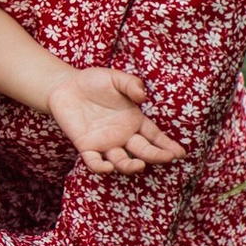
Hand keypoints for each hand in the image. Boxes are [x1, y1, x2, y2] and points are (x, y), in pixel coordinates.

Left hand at [49, 65, 183, 176]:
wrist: (65, 86)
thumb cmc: (93, 81)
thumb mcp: (115, 78)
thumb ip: (130, 84)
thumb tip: (143, 95)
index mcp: (133, 121)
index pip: (154, 136)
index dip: (167, 145)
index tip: (180, 153)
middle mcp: (122, 135)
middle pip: (143, 150)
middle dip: (156, 155)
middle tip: (167, 158)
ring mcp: (105, 143)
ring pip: (121, 161)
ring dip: (130, 166)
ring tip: (139, 165)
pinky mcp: (86, 147)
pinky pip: (95, 162)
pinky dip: (100, 167)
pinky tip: (107, 167)